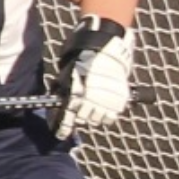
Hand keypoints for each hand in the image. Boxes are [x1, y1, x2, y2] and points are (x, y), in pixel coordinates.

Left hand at [50, 16, 134, 139]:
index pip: (69, 117)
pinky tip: (104, 105)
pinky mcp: (120, 100)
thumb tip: (58, 98)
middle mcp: (92, 101)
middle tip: (80, 108)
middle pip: (84, 120)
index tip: (61, 133)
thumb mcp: (68, 71)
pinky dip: (107, 113)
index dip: (64, 128)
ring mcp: (108, 102)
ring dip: (94, 116)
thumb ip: (64, 88)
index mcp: (77, 94)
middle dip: (80, 116)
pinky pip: (111, 117)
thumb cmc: (84, 55)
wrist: (107, 45)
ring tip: (94, 105)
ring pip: (98, 120)